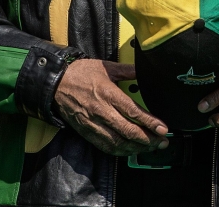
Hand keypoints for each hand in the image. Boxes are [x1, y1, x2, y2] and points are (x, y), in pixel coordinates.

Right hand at [54, 59, 168, 155]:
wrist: (55, 84)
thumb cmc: (81, 73)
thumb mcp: (106, 67)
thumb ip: (128, 70)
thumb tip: (144, 70)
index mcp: (108, 94)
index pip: (133, 112)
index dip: (150, 122)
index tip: (163, 129)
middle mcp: (101, 111)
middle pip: (128, 131)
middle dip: (148, 139)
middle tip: (163, 141)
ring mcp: (93, 124)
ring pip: (117, 142)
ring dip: (136, 148)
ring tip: (151, 147)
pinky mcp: (86, 132)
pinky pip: (105, 146)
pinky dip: (120, 151)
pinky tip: (131, 150)